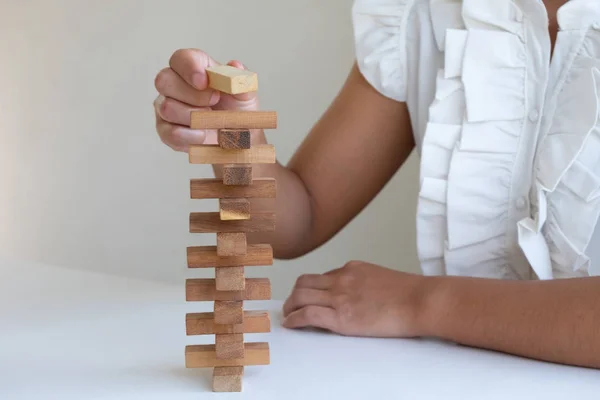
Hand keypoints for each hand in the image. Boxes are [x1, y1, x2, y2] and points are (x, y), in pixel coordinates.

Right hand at [153, 49, 259, 151]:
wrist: (238, 141)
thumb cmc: (237, 111)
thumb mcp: (246, 95)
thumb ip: (241, 80)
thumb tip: (235, 66)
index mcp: (193, 69)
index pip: (180, 58)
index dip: (190, 68)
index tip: (205, 82)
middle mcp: (173, 85)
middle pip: (164, 80)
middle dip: (191, 94)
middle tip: (213, 103)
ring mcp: (166, 107)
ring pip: (167, 108)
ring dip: (194, 117)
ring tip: (212, 121)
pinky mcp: (165, 131)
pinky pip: (170, 133)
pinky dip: (190, 136)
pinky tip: (203, 136)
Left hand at [282, 261, 427, 337]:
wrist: (420, 301)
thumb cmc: (411, 294)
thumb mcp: (383, 279)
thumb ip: (367, 284)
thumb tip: (362, 295)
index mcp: (353, 268)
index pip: (324, 276)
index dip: (314, 288)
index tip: (311, 296)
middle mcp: (341, 278)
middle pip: (305, 282)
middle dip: (295, 294)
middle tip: (292, 304)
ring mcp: (339, 296)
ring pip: (300, 296)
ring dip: (290, 306)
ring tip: (288, 315)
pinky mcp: (340, 316)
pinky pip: (307, 315)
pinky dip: (294, 319)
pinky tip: (290, 324)